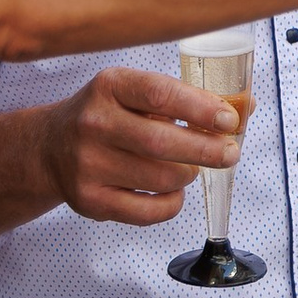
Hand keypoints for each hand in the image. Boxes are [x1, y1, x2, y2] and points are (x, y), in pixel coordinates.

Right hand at [37, 67, 238, 227]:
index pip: (160, 94)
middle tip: (230, 154)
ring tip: (190, 167)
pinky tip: (172, 189)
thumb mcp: (138, 93)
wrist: (50, 147)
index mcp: (110, 86)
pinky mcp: (89, 200)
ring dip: (189, 174)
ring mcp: (87, 164)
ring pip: (161, 178)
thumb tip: (247, 107)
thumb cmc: (110, 115)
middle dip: (208, 150)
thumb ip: (189, 99)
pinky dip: (173, 202)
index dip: (201, 108)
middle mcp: (93, 123)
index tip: (230, 120)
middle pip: (162, 142)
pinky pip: (149, 210)